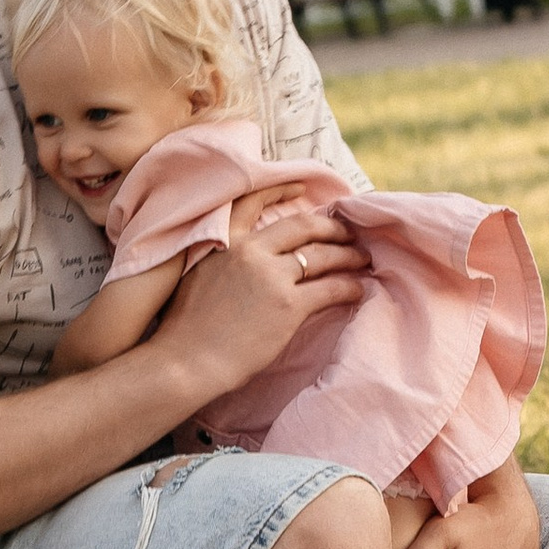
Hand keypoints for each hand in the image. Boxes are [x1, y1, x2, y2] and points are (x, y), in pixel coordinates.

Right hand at [161, 203, 366, 397]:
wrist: (185, 359)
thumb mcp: (195, 275)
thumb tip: (246, 261)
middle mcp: (250, 250)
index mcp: (225, 240)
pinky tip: (357, 290)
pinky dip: (349, 287)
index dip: (281, 191)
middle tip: (348, 233)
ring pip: (322, 255)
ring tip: (362, 259)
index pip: (255, 201)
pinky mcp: (288, 305)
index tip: (301, 188)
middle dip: (331, 228)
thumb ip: (221, 258)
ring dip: (348, 256)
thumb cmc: (186, 328)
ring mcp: (271, 276)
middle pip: (303, 227)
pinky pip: (330, 288)